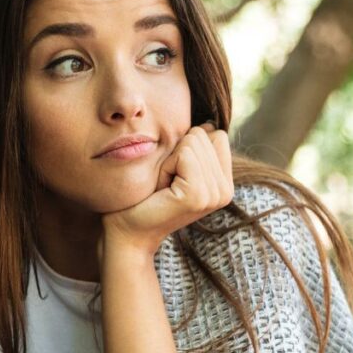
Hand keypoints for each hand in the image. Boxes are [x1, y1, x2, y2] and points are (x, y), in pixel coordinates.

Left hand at [101, 123, 233, 267]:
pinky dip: (166, 165)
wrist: (127, 230)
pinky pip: (184, 154)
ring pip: (194, 140)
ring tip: (164, 185)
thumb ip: (196, 147)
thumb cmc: (146, 195)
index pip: (217, 134)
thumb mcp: (177, 166)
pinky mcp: (198, 196)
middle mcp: (226, 190)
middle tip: (167, 181)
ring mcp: (215, 195)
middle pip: (205, 133)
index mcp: (225, 183)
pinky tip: (161, 188)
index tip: (175, 173)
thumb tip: (207, 123)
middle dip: (178, 151)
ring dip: (170, 159)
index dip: (188, 146)